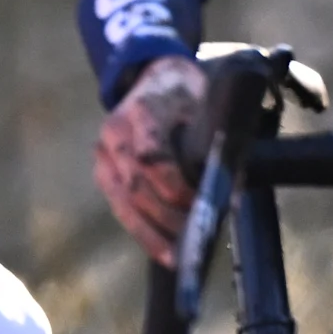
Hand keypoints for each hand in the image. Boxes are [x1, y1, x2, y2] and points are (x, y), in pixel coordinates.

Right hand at [94, 52, 209, 265]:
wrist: (154, 77)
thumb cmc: (186, 92)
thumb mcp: (204, 104)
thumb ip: (214, 141)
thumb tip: (230, 189)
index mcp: (141, 110)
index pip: (151, 156)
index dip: (173, 184)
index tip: (198, 201)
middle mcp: (114, 133)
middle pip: (135, 185)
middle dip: (165, 215)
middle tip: (194, 235)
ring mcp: (104, 155)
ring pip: (122, 201)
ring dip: (150, 232)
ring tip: (176, 256)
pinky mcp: (103, 173)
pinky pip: (119, 207)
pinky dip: (141, 231)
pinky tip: (161, 251)